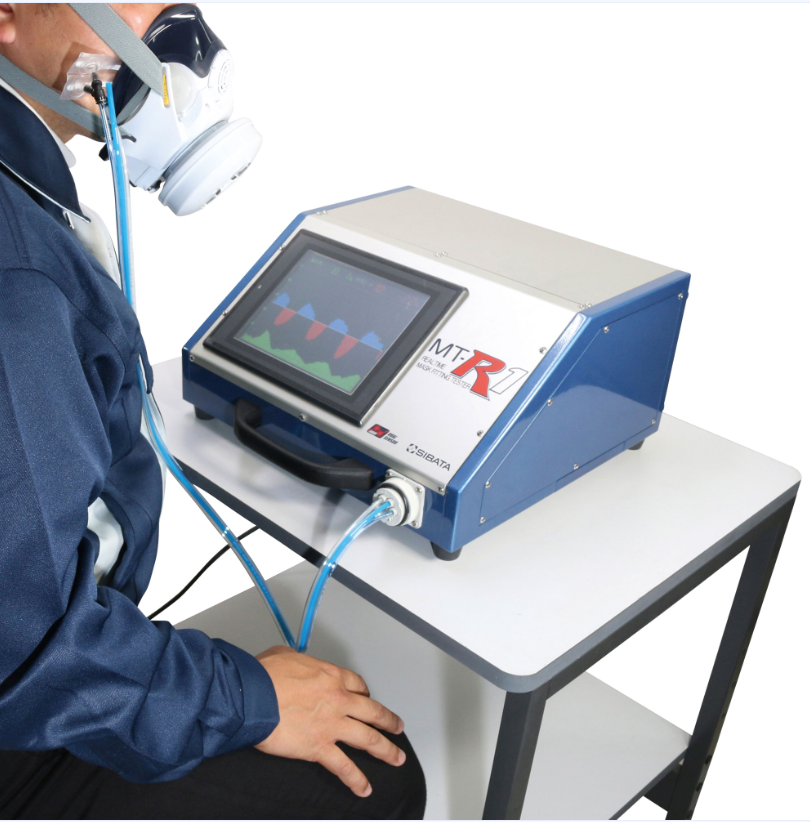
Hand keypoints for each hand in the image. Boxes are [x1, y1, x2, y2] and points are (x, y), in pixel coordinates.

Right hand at [254, 646, 405, 796]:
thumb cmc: (263, 675)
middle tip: (397, 727)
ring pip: (368, 739)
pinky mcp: (319, 747)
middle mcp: (338, 699)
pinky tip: (364, 788)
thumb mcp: (285, 655)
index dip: (365, 694)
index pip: (358, 685)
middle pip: (373, 711)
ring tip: (396, 758)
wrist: (251, 696)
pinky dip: (356, 780)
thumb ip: (297, 662)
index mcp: (330, 676)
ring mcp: (332, 725)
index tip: (367, 699)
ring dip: (385, 750)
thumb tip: (293, 664)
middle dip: (388, 721)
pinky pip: (344, 767)